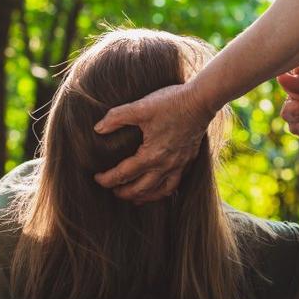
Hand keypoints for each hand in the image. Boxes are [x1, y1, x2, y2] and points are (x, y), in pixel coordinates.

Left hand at [93, 83, 214, 202]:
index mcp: (151, 155)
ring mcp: (179, 165)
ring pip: (159, 191)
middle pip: (140, 189)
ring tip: (134, 198)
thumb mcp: (140, 107)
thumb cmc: (171, 103)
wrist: (201, 101)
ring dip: (144, 196)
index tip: (97, 178)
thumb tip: (98, 129)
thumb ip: (116, 117)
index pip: (123, 174)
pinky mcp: (188, 161)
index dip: (107, 179)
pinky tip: (158, 188)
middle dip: (124, 192)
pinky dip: (163, 190)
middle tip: (113, 190)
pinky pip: (175, 184)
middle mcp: (165, 166)